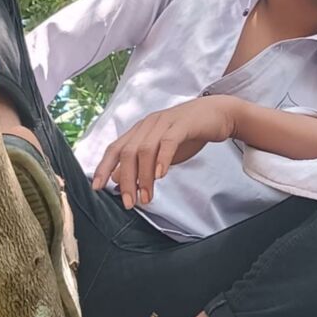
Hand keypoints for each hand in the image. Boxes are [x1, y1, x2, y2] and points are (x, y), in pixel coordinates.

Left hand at [91, 95, 239, 208]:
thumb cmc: (189, 133)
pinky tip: (161, 175)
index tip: (98, 188)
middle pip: (128, 153)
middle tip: (129, 202)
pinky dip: (162, 159)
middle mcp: (148, 125)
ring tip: (147, 197)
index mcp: (140, 130)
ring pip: (145, 150)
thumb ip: (140, 162)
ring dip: (144, 177)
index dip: (104, 167)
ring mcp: (165, 122)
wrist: (218, 114)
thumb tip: (117, 177)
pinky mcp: (183, 124)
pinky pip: (169, 142)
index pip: (115, 148)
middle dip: (126, 180)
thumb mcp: (160, 150)